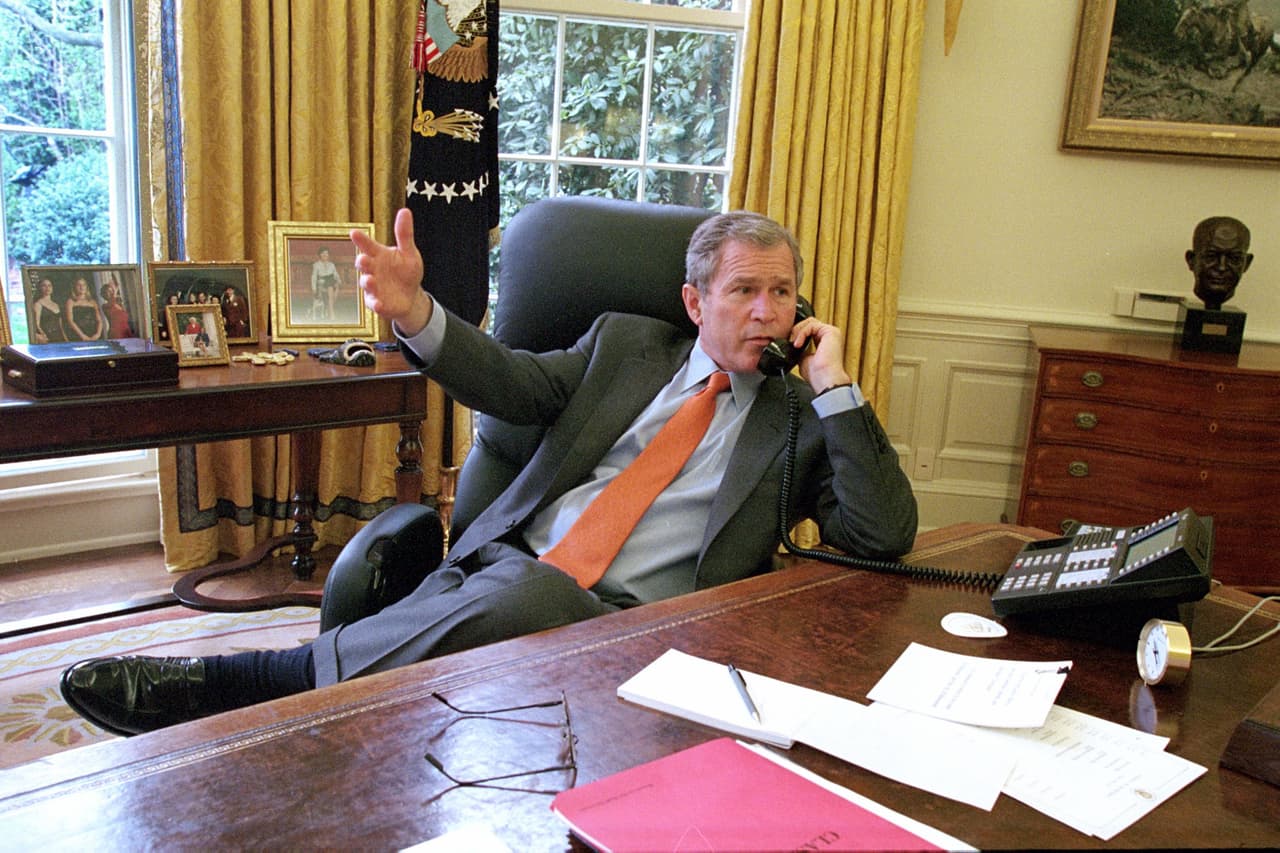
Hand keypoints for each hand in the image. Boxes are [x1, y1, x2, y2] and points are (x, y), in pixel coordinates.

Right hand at [351, 207, 432, 334]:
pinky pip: (373, 303)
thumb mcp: (409, 253)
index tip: (354, 233)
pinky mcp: (377, 302)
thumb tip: (405, 211)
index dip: (361, 240)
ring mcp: (373, 287)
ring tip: (370, 280)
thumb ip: (404, 234)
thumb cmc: (406, 272)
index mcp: (379, 255)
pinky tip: (379, 304)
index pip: (368, 245)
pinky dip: (375, 304)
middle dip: (362, 262)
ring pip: (366, 284)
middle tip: (363, 259)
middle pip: (363, 264)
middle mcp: (373, 270)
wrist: (411, 297)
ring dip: (367, 282)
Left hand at [792, 316, 851, 392]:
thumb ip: (800, 349)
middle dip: (796, 330)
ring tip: (794, 344)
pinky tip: (798, 344)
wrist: (824, 380)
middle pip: (809, 323)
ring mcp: (831, 333)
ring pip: (810, 322)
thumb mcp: (803, 359)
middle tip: (790, 342)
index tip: (789, 343)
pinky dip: (802, 333)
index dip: (797, 334)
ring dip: (798, 331)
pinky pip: (811, 325)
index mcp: (824, 342)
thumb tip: (792, 344)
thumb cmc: (817, 375)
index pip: (809, 330)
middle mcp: (829, 336)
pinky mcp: (831, 331)